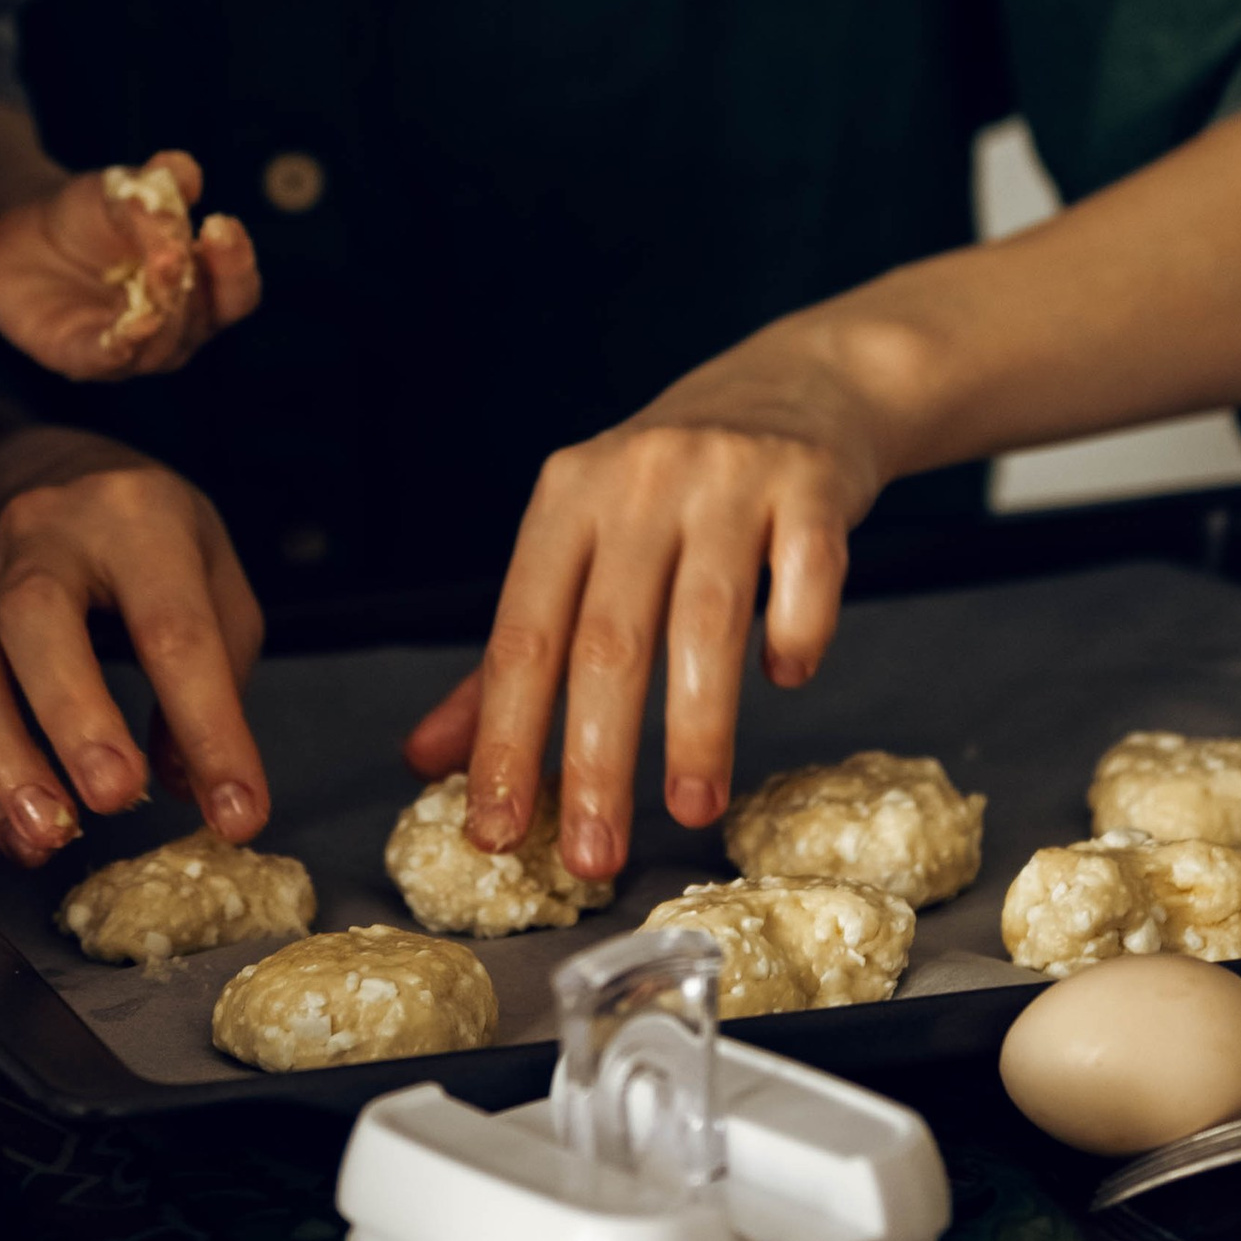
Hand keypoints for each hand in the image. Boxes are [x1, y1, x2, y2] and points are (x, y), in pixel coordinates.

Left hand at [0, 150, 258, 381]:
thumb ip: (157, 184)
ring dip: (160, 317)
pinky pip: (106, 361)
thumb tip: (185, 173)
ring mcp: (132, 349)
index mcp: (200, 287)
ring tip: (151, 281)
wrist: (21, 236)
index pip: (236, 289)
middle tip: (174, 252)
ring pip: (161, 346)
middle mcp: (176, 327)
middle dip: (192, 285)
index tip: (220, 224)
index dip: (235, 263)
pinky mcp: (82, 358)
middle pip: (204, 319)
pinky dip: (117, 350)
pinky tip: (122, 333)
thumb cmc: (90, 216)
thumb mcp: (122, 189)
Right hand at [0, 428, 267, 864]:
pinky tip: (14, 830)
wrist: (43, 466)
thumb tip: (190, 784)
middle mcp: (46, 530)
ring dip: (2, 760)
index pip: (175, 626)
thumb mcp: (212, 573)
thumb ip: (217, 675)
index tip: (236, 810)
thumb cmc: (146, 533)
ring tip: (47, 837)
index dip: (208, 726)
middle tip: (116, 798)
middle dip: (75, 717)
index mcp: (138, 516)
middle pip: (41, 618)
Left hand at [404, 354, 893, 887]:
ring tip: (693, 808)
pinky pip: (806, 576)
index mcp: (566, 501)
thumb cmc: (672, 488)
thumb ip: (510, 656)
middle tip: (595, 857)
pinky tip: (786, 681)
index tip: (496, 831)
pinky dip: (795, 635)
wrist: (796, 383)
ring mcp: (727, 478)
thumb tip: (429, 761)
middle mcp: (638, 481)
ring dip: (699, 726)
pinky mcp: (811, 484)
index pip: (522, 636)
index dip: (505, 739)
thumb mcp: (582, 544)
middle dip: (597, 759)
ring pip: (707, 620)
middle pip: (609, 639)